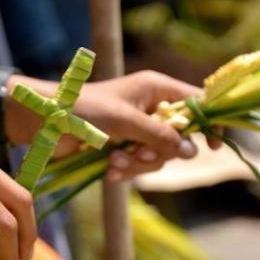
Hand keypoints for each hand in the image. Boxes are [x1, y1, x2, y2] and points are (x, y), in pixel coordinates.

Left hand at [7, 70, 219, 179]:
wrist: (45, 123)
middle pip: (179, 137)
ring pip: (158, 156)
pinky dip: (126, 171)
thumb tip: (191, 151)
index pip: (197, 102)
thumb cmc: (84, 110)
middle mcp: (151, 107)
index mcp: (156, 88)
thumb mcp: (126, 121)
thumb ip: (161, 135)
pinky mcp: (123, 147)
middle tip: (140, 154)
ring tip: (114, 163)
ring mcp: (137, 129)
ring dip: (138, 165)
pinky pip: (139, 166)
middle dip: (160, 152)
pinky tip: (109, 171)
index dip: (209, 122)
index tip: (214, 145)